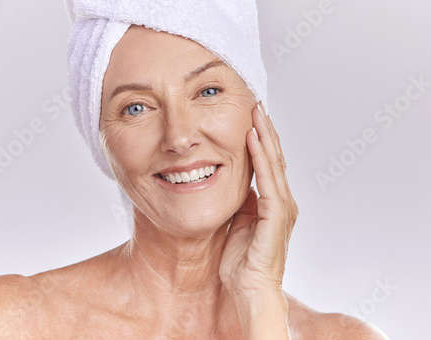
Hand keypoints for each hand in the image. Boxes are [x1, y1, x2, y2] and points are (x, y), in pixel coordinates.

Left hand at [219, 102, 298, 298]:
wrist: (250, 289)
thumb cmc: (242, 262)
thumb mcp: (239, 223)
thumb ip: (242, 202)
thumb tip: (236, 184)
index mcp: (273, 204)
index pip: (268, 164)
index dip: (262, 141)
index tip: (252, 118)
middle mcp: (282, 201)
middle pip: (275, 158)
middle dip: (265, 130)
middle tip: (257, 104)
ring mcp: (282, 207)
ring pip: (274, 163)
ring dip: (264, 135)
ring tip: (257, 111)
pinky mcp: (276, 215)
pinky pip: (267, 179)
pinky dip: (260, 157)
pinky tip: (252, 138)